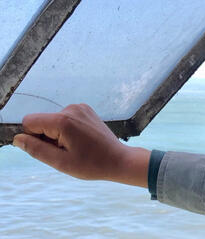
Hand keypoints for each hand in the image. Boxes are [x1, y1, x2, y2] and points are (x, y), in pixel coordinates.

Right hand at [13, 103, 149, 186]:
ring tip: (77, 147)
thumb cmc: (92, 164)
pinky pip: (65, 119)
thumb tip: (17, 139)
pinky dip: (68, 130)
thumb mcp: (60, 162)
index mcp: (63, 121)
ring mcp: (80, 108)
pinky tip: (82, 141)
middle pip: (42, 121)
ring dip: (58, 135)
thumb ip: (36, 149)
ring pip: (53, 121)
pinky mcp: (86, 110)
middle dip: (47, 137)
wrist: (119, 160)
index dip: (33, 138)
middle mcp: (71, 108)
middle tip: (67, 152)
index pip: (29, 122)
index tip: (49, 150)